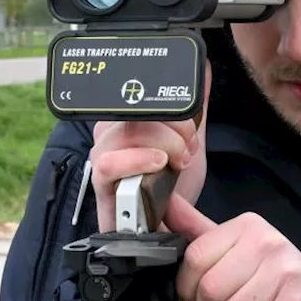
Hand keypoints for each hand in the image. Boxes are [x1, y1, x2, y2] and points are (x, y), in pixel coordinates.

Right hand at [90, 65, 210, 231]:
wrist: (166, 232)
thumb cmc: (170, 189)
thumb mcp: (188, 141)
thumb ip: (193, 107)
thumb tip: (201, 68)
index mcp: (126, 120)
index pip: (136, 93)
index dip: (167, 106)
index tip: (192, 128)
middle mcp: (109, 136)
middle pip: (130, 112)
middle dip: (170, 127)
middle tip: (188, 149)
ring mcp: (102, 160)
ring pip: (119, 135)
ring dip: (159, 144)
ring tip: (177, 161)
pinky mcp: (100, 188)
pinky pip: (105, 165)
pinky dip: (134, 160)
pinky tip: (157, 164)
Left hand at [163, 193, 300, 300]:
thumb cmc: (276, 276)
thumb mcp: (238, 246)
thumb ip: (198, 229)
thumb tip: (164, 205)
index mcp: (248, 227)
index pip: (194, 257)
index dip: (188, 284)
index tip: (200, 291)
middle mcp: (268, 243)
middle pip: (209, 288)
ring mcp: (285, 274)